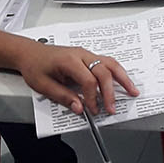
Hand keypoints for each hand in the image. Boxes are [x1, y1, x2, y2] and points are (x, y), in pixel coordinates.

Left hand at [14, 40, 138, 115]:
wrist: (30, 53)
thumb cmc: (35, 66)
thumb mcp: (43, 85)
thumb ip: (63, 97)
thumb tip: (79, 107)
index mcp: (69, 61)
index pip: (88, 80)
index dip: (92, 97)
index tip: (92, 109)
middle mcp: (81, 55)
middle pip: (103, 72)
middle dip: (109, 92)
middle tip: (111, 108)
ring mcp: (86, 54)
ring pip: (110, 64)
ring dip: (123, 78)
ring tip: (133, 91)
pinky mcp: (89, 57)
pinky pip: (107, 63)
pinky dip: (118, 73)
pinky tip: (123, 82)